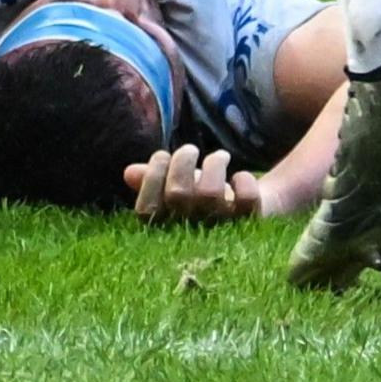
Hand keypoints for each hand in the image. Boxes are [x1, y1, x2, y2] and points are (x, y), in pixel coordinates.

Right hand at [125, 144, 263, 223]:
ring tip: (221, 156)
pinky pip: (246, 198)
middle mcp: (192, 232)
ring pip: (211, 193)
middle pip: (178, 194)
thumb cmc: (200, 196)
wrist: (246, 210)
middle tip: (191, 149)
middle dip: (181, 162)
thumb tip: (129, 173)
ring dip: (213, 164)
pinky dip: (244, 180)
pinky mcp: (251, 222)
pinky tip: (240, 176)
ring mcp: (222, 228)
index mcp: (168, 227)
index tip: (161, 155)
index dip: (152, 176)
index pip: (146, 209)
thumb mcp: (173, 186)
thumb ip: (150, 180)